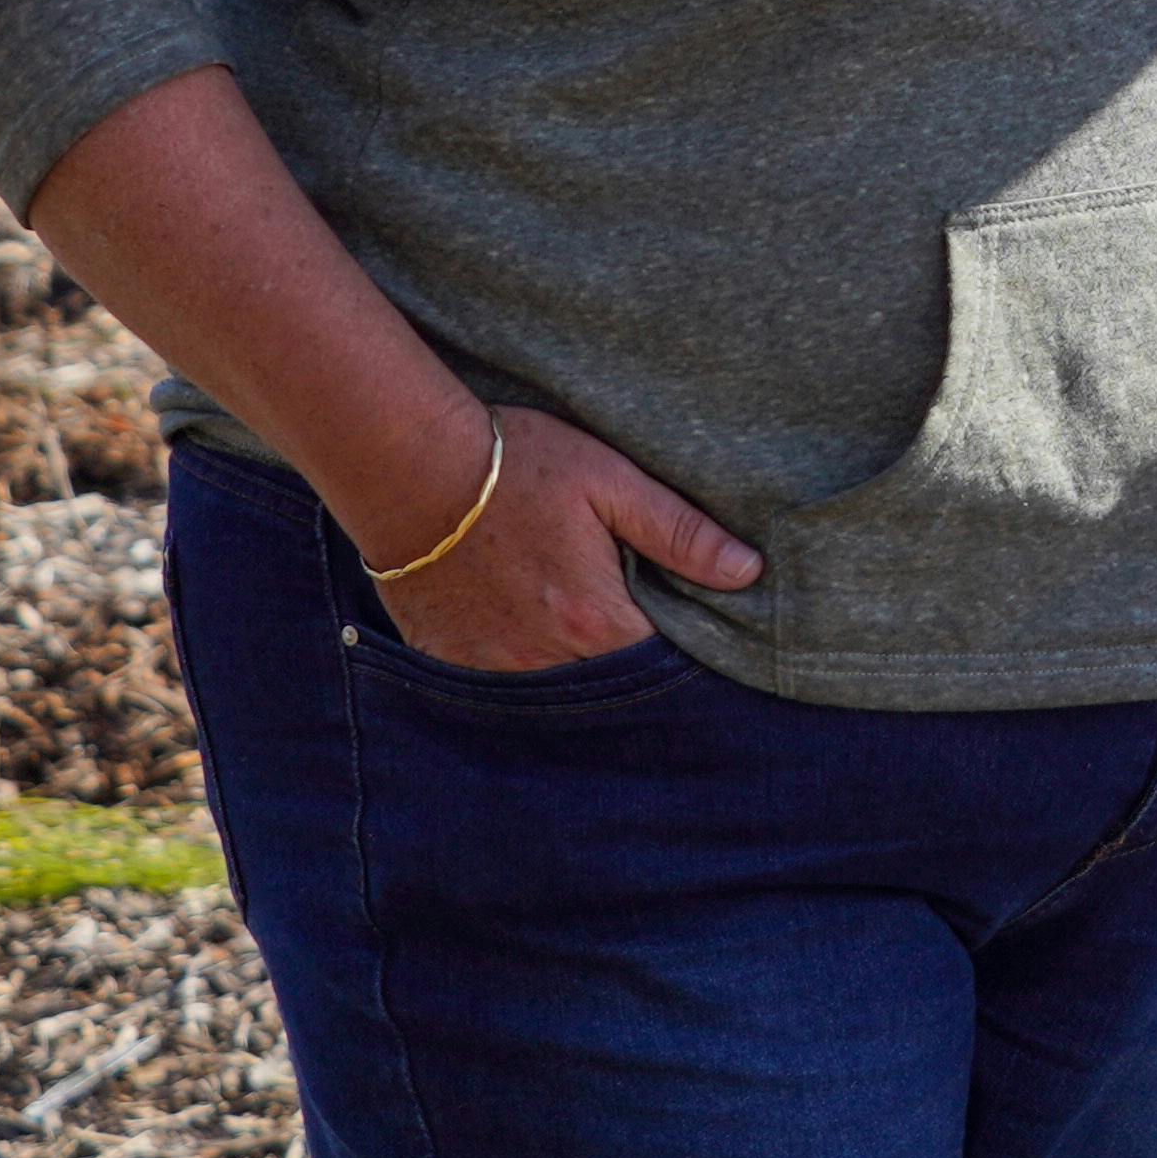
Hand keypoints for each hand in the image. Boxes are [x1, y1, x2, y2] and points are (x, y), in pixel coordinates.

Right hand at [362, 403, 762, 674]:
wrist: (408, 467)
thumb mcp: (609, 481)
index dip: (681, 652)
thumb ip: (680, 532)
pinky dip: (518, 670)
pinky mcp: (449, 658)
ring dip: (574, 674)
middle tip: (634, 636)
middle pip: (609, 688)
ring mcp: (492, 666)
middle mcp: (546, 659)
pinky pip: (496, 687)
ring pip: (554, 692)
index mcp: (594, 619)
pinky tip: (524, 638)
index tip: (690, 634)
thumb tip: (748, 572)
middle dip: (628, 670)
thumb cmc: (514, 465)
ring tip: (579, 635)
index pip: (660, 665)